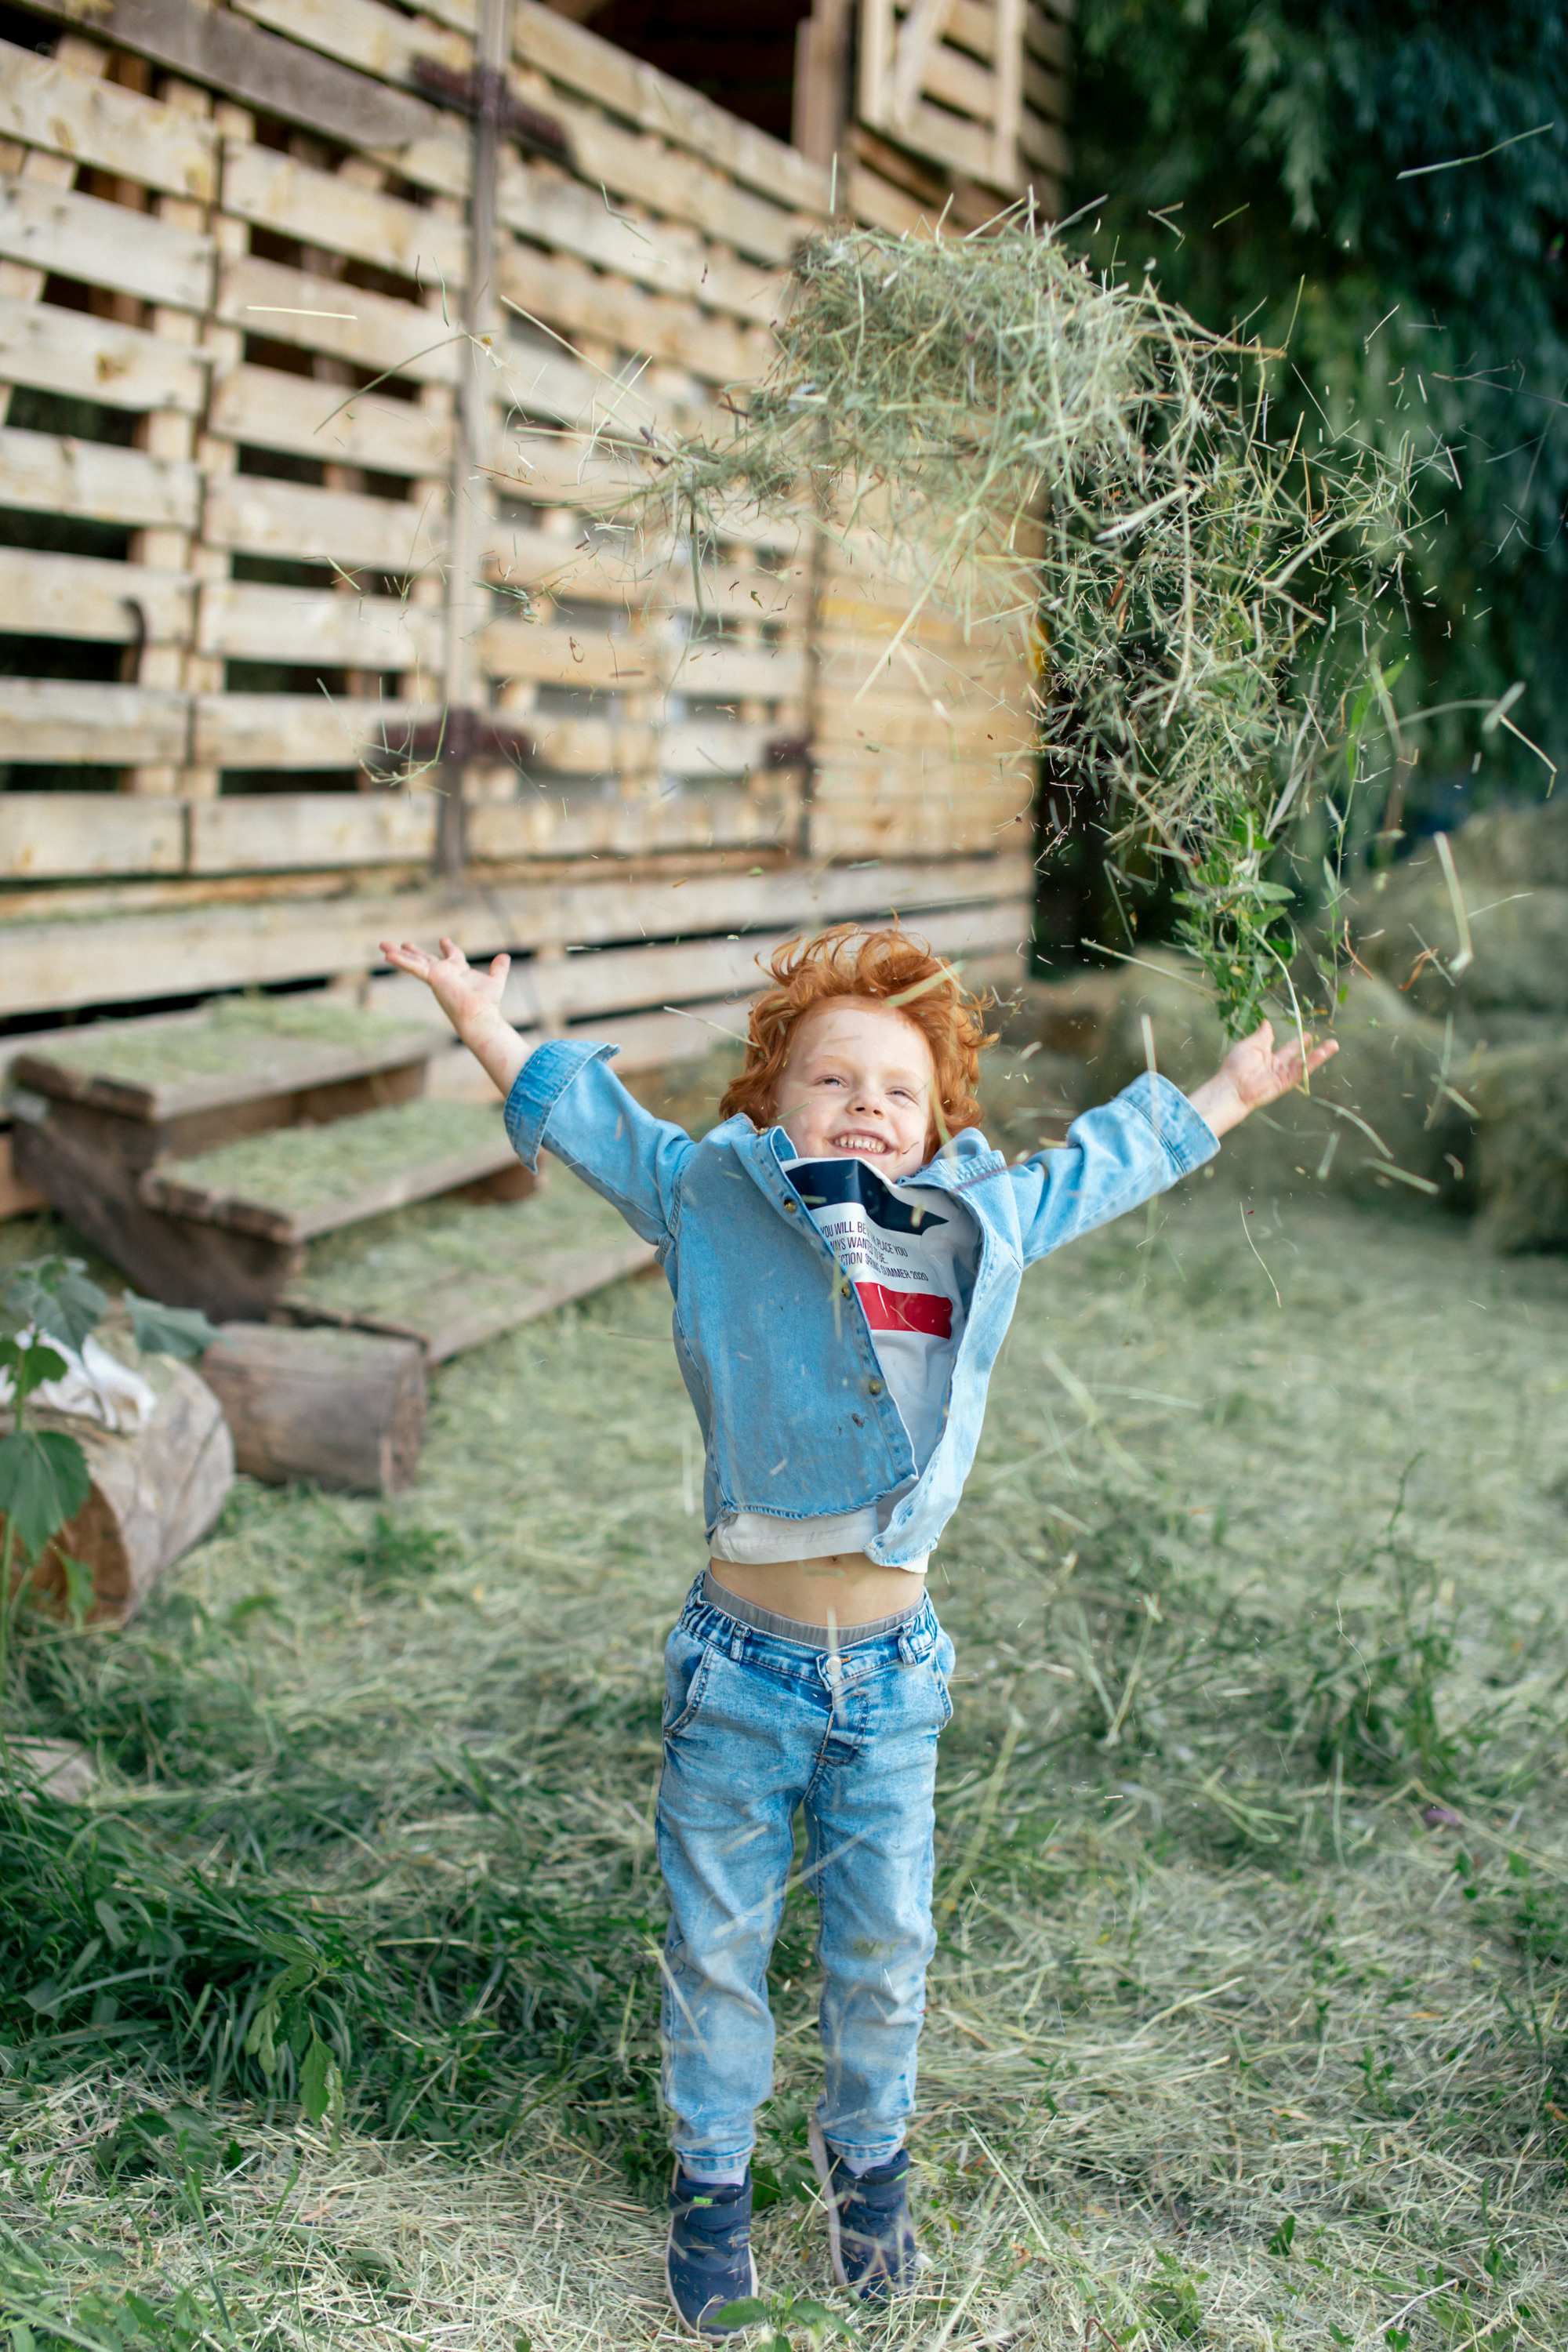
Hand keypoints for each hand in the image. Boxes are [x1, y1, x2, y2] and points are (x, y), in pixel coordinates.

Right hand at [379, 936, 529, 1095]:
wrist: (479, 1015)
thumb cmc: (487, 1003)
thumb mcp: (496, 980)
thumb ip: (499, 968)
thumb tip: (505, 956)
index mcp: (459, 972)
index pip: (452, 956)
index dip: (448, 947)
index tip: (443, 940)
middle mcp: (445, 973)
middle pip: (426, 958)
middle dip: (414, 951)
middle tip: (403, 942)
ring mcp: (436, 976)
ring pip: (415, 961)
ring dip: (399, 954)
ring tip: (382, 945)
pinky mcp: (432, 978)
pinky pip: (414, 967)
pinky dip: (401, 960)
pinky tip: (387, 955)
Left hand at [1186, 1019, 1338, 1139]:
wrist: (1233, 1087)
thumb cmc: (1236, 1066)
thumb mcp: (1250, 1045)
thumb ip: (1262, 1036)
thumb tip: (1266, 1022)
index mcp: (1267, 1056)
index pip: (1285, 1048)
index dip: (1295, 1042)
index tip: (1304, 1033)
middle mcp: (1276, 1066)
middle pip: (1297, 1055)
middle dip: (1307, 1047)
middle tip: (1319, 1038)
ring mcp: (1282, 1075)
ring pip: (1304, 1063)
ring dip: (1320, 1054)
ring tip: (1334, 1044)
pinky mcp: (1286, 1082)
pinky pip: (1302, 1071)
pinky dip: (1314, 1062)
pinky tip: (1325, 1052)